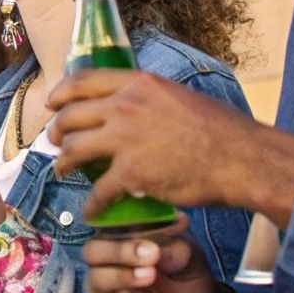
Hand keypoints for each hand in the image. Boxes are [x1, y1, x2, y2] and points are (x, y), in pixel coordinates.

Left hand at [47, 69, 293, 227]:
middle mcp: (126, 106)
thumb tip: (132, 107)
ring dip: (63, 163)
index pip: (84, 81)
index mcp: (139, 84)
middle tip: (53, 141)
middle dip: (56, 131)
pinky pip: (98, 191)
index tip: (51, 103)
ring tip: (62, 170)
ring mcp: (125, 139)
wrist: (241, 158)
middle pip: (71, 116)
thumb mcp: (179, 97)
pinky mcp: (131, 173)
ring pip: (74, 150)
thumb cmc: (220, 131)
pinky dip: (92, 204)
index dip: (61, 93)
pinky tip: (92, 211)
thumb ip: (150, 100)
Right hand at [81, 218, 218, 292]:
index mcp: (125, 236)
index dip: (125, 227)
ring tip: (151, 277)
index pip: (109, 224)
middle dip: (120, 251)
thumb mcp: (191, 260)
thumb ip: (176, 250)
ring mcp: (104, 286)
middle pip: (93, 250)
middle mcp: (108, 259)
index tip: (153, 236)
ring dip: (122, 276)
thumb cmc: (188, 280)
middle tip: (151, 255)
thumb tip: (160, 247)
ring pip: (95, 278)